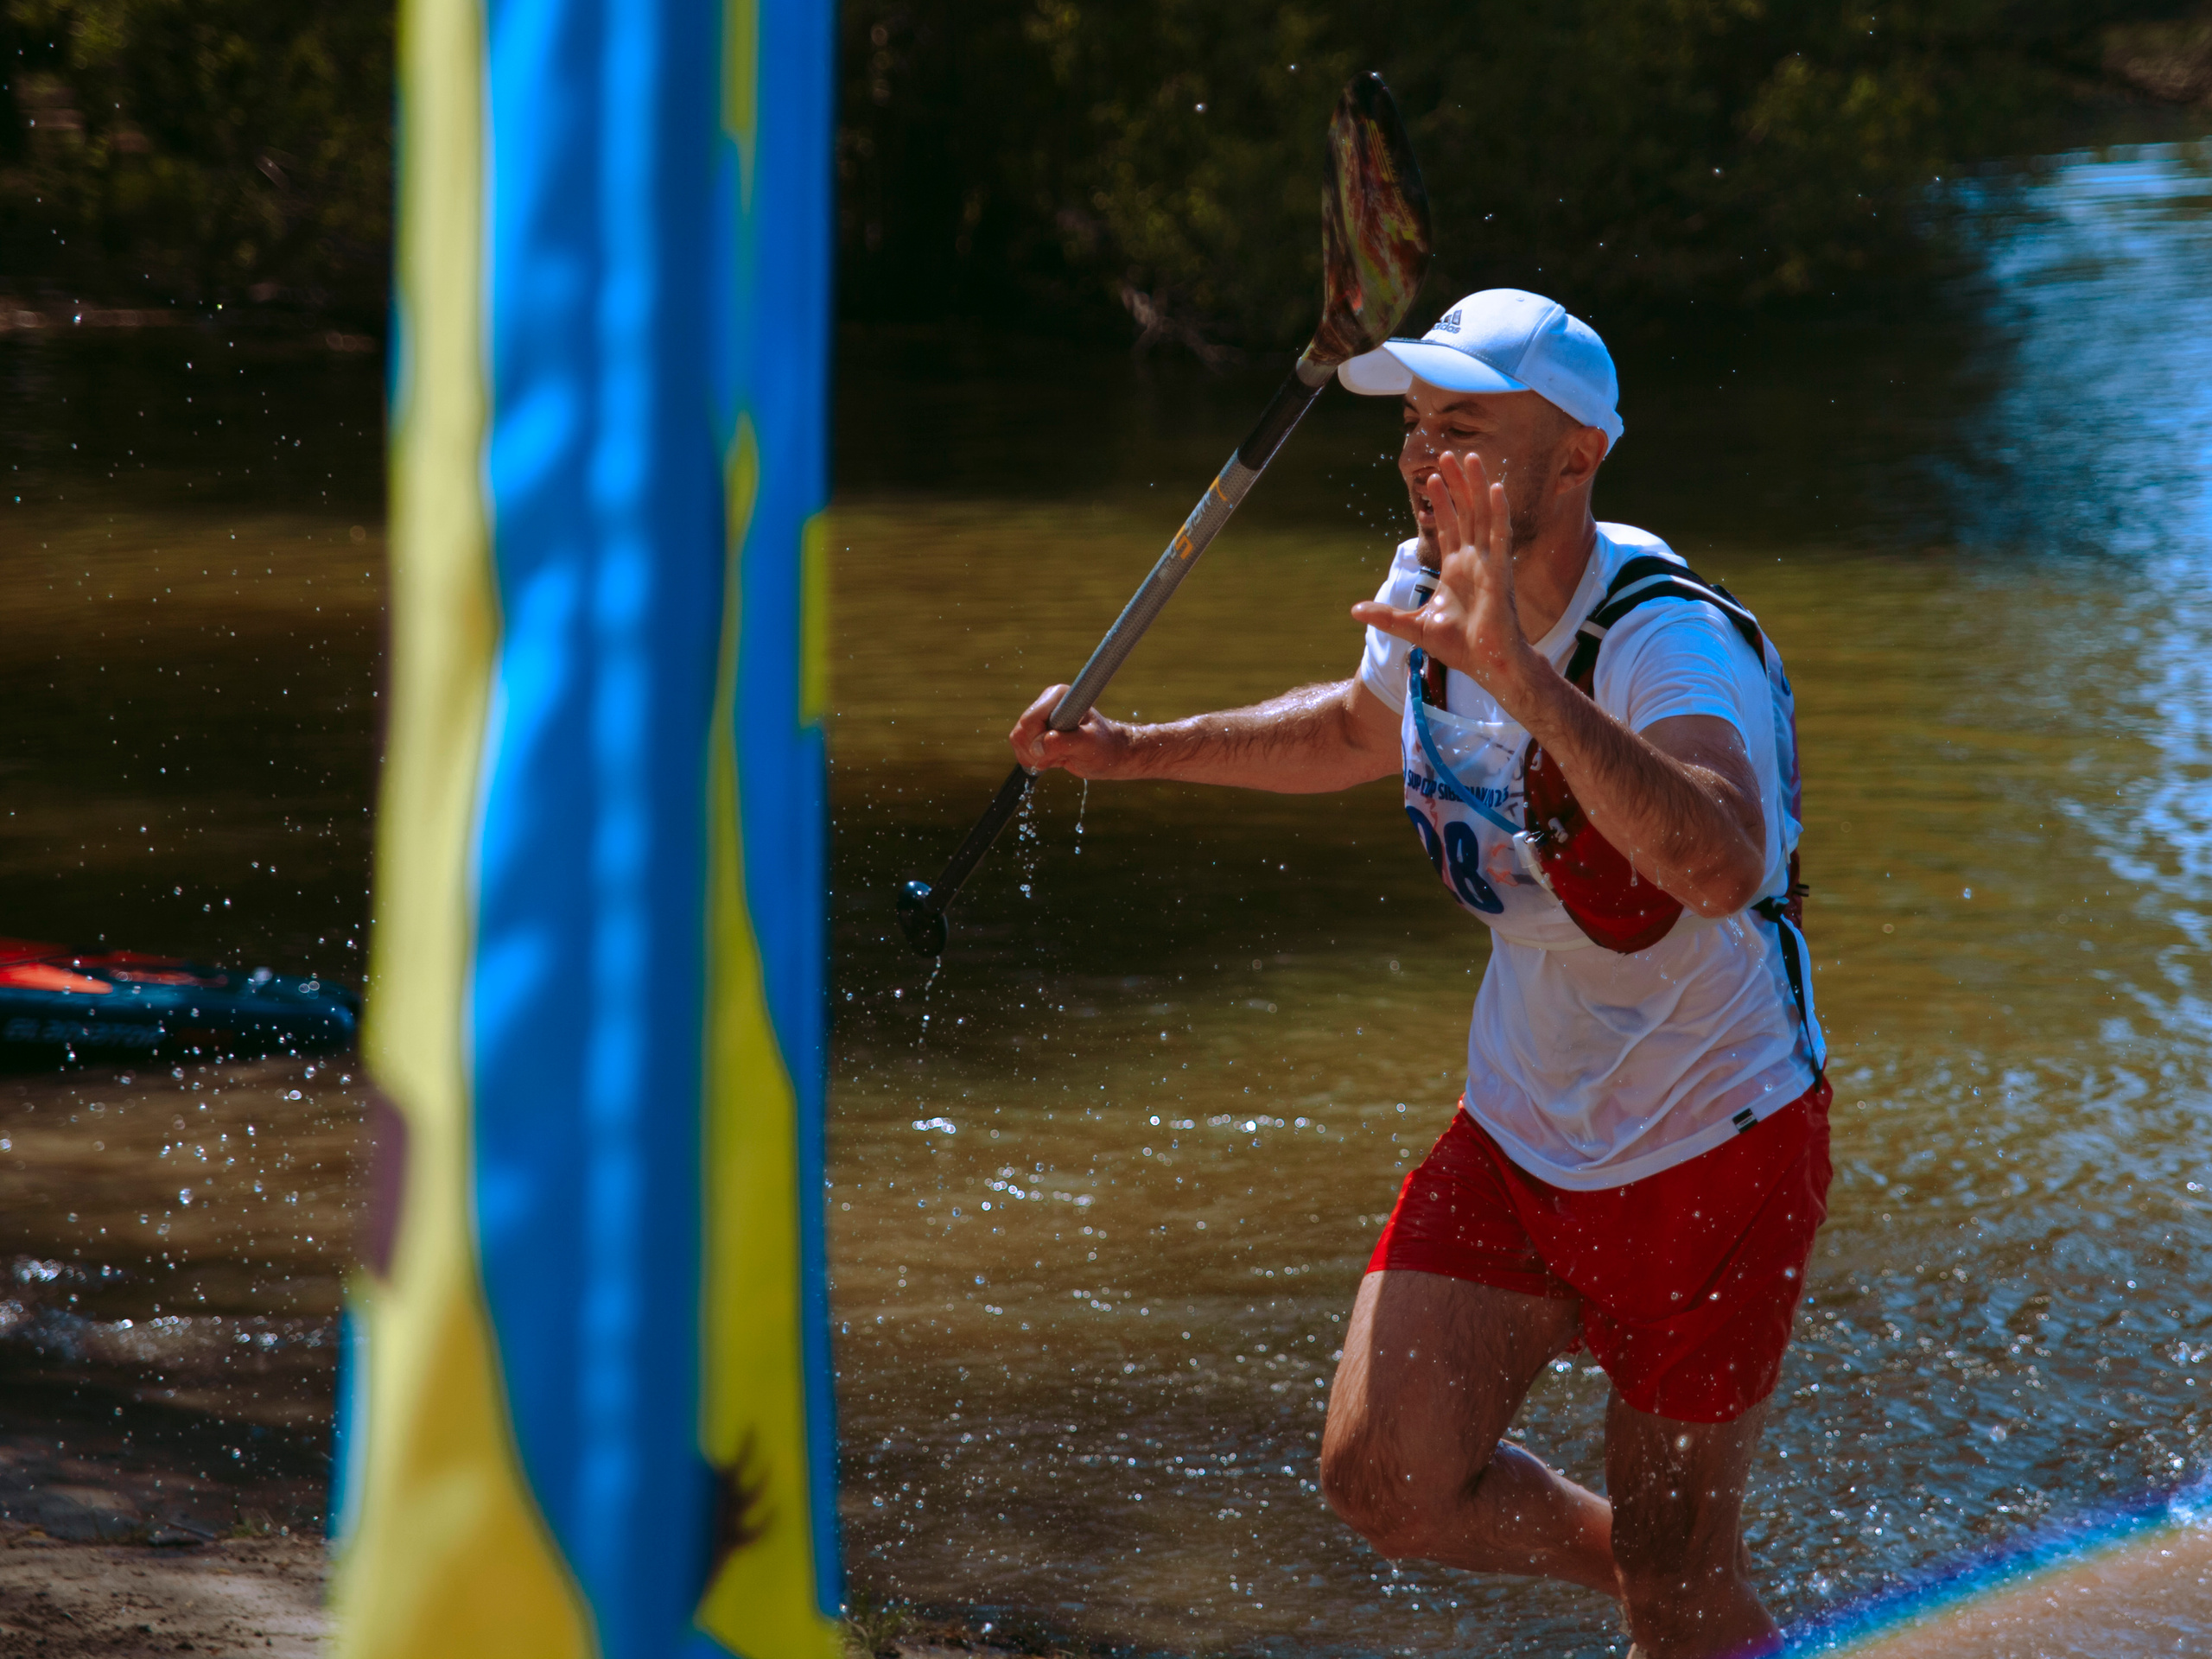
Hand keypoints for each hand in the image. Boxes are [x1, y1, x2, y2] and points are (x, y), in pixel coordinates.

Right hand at [1009, 685, 1140, 778]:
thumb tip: (1037, 747)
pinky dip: (1036, 760)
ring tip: (1063, 755)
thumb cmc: (1104, 747)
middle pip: (1020, 732)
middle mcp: (1046, 703)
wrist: (1108, 755)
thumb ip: (1063, 743)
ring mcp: (1038, 717)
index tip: (1063, 749)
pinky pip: (1020, 749)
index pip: (1030, 720)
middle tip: (1064, 754)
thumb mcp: (1088, 745)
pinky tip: (1056, 757)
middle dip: (1039, 752)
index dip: (1040, 741)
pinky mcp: (1034, 732)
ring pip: (1017, 741)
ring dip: (1038, 757)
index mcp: (1059, 696)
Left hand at [1350, 450, 1540, 704]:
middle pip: (1465, 512)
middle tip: (1447, 455)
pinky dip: (1498, 511)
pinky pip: (1501, 535)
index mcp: (1456, 569)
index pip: (1447, 526)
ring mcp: (1488, 563)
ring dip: (1476, 486)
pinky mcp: (1500, 571)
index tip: (1431, 478)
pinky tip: (1495, 488)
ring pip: (1482, 515)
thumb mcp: (1413, 627)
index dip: (1440, 502)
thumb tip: (1354, 610)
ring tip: (1471, 458)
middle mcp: (1473, 560)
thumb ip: (1385, 616)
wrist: (1486, 664)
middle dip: (1456, 484)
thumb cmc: (1458, 647)